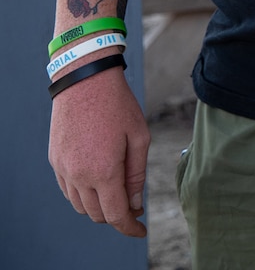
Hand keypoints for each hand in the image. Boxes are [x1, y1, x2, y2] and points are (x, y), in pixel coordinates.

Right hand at [48, 62, 150, 237]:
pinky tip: (99, 180)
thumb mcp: (139, 138)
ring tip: (118, 191)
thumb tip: (135, 203)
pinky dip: (84, 193)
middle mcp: (79, 175)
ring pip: (80, 205)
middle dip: (117, 215)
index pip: (115, 214)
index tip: (141, 231)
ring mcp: (63, 169)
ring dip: (99, 206)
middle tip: (134, 204)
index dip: (130, 227)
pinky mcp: (54, 161)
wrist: (84, 81)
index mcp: (103, 171)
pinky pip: (68, 190)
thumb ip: (136, 174)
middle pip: (97, 214)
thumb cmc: (118, 106)